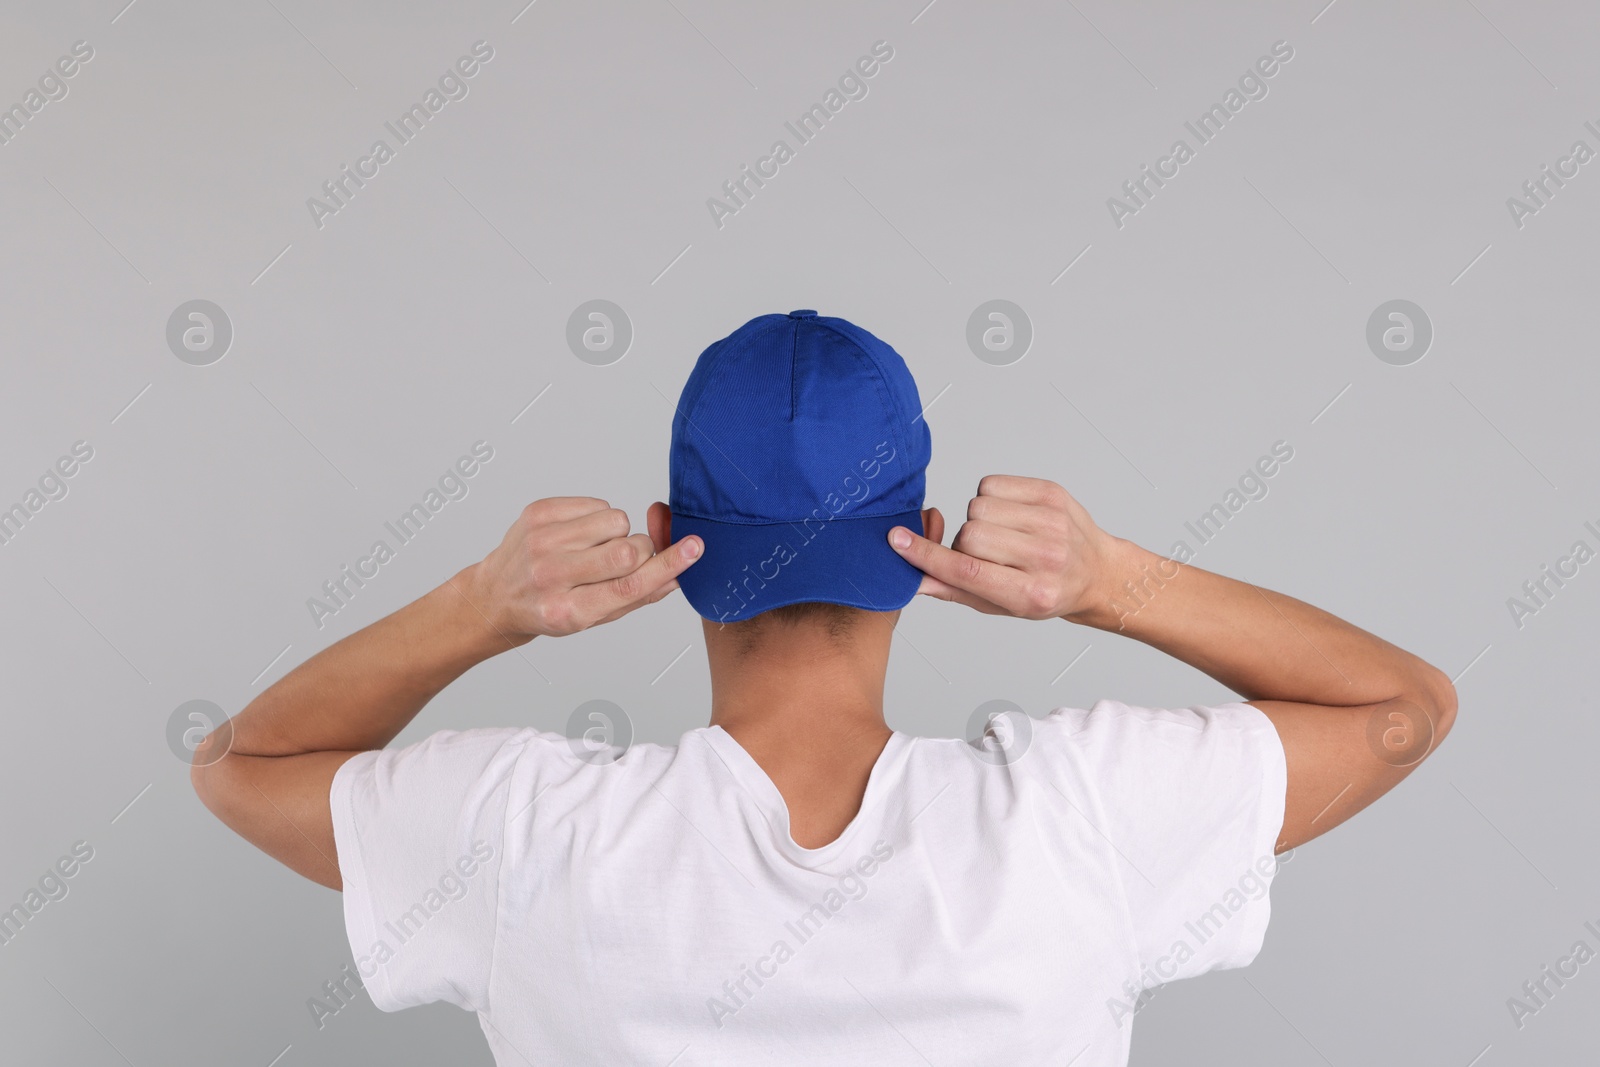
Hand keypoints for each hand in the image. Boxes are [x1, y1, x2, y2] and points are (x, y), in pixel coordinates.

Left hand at [469, 497, 700, 638]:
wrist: (496, 596)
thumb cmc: (551, 608)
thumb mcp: (594, 617)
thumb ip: (638, 596)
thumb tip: (677, 572)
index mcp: (568, 611)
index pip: (629, 585)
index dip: (668, 565)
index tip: (694, 547)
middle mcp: (550, 575)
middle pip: (626, 551)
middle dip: (641, 551)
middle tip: (626, 559)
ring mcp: (541, 541)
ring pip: (615, 520)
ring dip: (617, 533)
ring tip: (594, 548)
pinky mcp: (537, 513)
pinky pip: (596, 503)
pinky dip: (598, 518)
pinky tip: (578, 535)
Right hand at [887, 475, 1118, 620]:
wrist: (1097, 572)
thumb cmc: (1044, 591)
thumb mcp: (1002, 606)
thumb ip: (956, 591)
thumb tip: (915, 578)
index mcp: (1032, 593)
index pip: (967, 570)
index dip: (927, 555)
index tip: (898, 541)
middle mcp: (1046, 557)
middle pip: (970, 534)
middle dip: (964, 543)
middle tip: (985, 555)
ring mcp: (1052, 521)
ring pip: (978, 506)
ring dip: (978, 520)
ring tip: (1001, 535)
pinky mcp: (1051, 493)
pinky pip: (992, 484)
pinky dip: (991, 498)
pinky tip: (1009, 516)